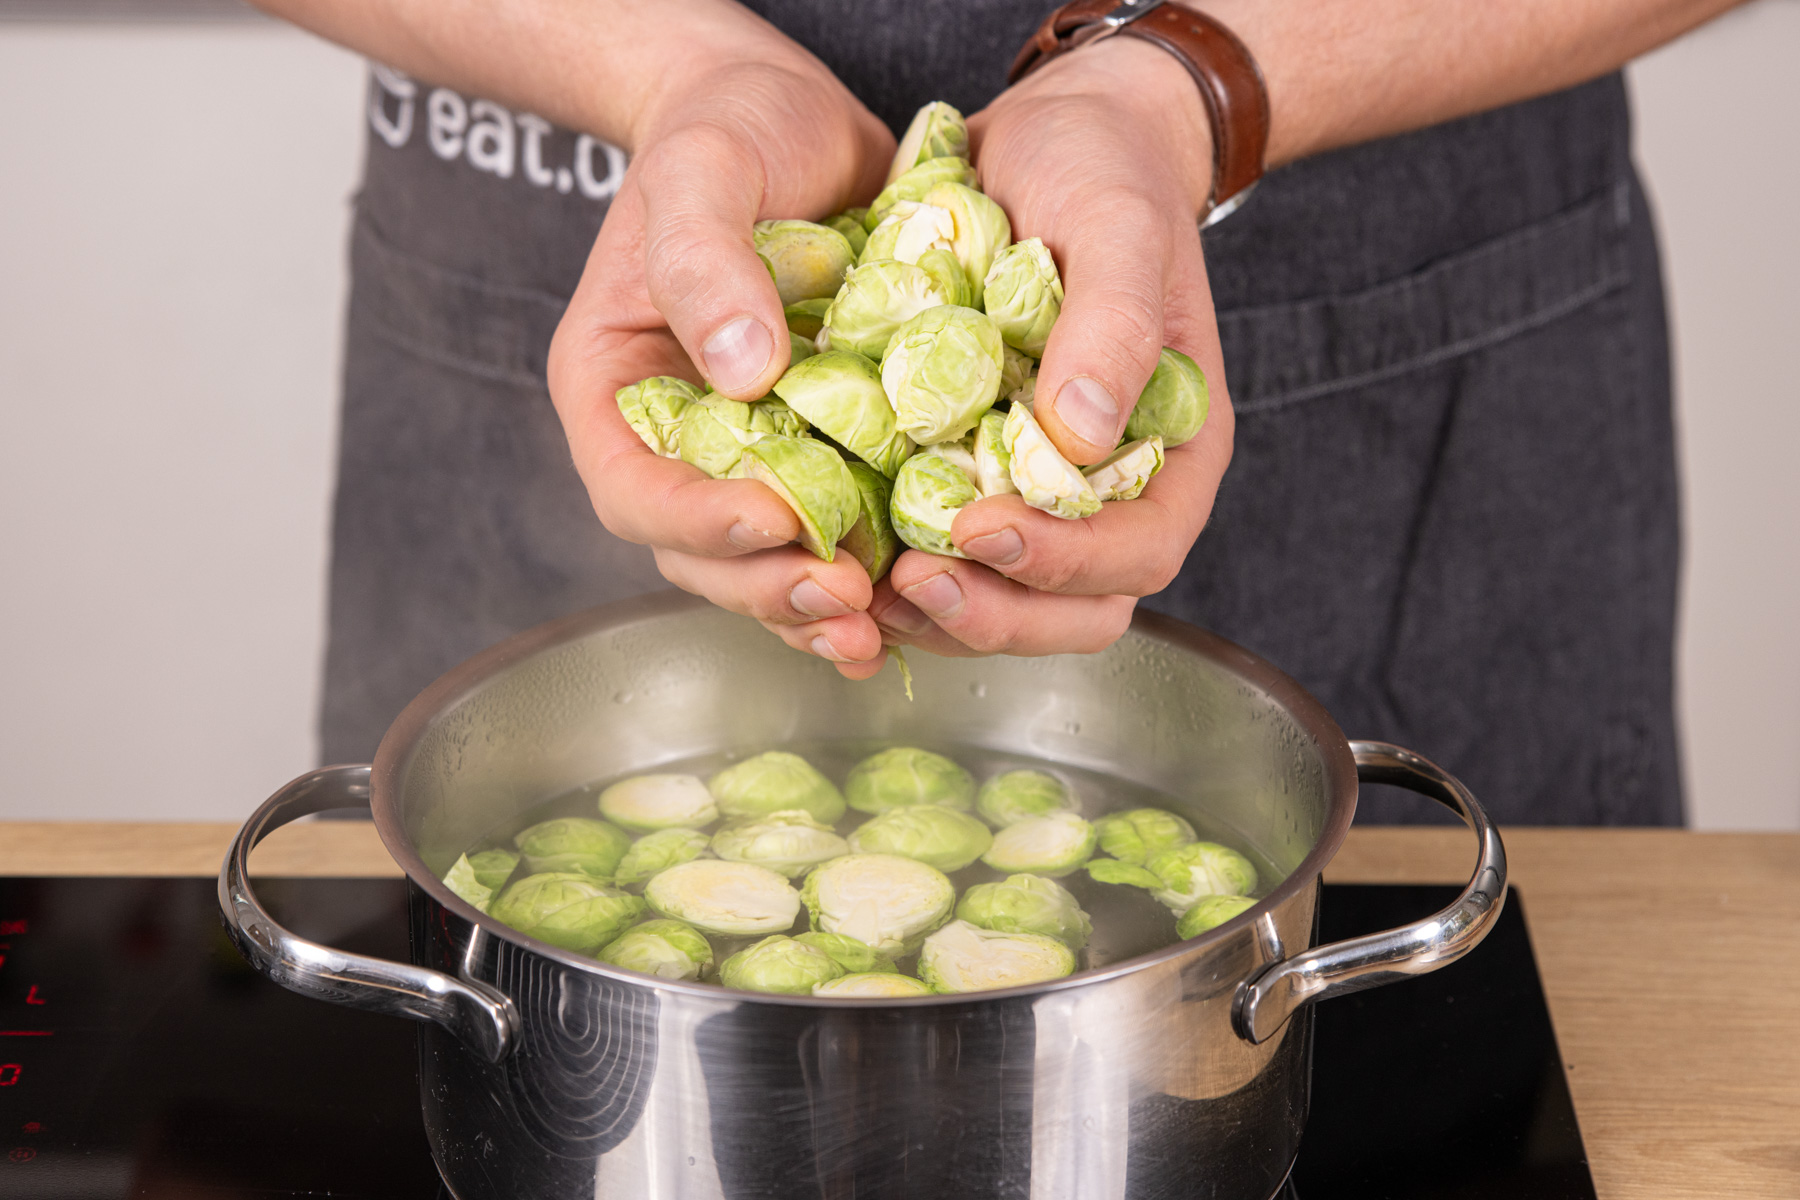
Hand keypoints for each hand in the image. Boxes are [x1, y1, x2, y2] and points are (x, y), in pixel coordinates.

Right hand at [548, 29, 896, 679]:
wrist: (797, 121)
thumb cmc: (729, 129)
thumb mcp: (703, 170)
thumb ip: (705, 263)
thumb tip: (742, 373)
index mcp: (615, 390)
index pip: (634, 488)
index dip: (696, 521)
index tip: (771, 518)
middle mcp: (676, 440)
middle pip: (699, 553)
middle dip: (767, 585)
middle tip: (842, 596)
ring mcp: (750, 454)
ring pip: (767, 560)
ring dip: (818, 605)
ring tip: (879, 628)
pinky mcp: (823, 451)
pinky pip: (836, 529)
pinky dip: (870, 572)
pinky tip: (915, 596)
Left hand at [872, 36, 1235, 659]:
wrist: (1049, 137)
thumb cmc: (1105, 172)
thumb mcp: (1120, 227)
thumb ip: (1114, 326)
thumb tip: (1081, 438)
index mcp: (1171, 450)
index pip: (1138, 552)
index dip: (1065, 561)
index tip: (983, 528)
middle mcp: (1107, 490)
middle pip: (1071, 609)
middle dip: (992, 610)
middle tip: (911, 579)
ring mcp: (1034, 490)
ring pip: (1001, 599)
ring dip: (935, 608)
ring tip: (864, 581)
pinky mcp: (966, 473)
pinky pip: (940, 552)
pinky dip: (893, 565)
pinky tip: (843, 547)